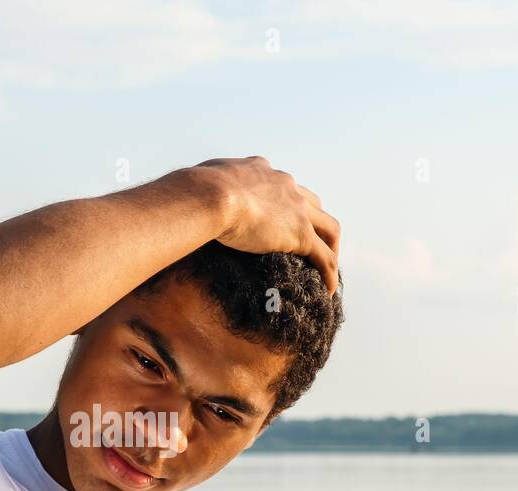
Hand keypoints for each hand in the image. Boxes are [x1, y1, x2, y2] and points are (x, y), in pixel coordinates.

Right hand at [197, 156, 339, 294]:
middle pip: (313, 205)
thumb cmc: (193, 191)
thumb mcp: (199, 182)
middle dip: (315, 225)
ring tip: (326, 272)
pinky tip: (329, 291)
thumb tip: (186, 198)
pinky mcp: (300, 234)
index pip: (283, 186)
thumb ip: (202, 188)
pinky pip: (324, 258)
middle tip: (311, 247)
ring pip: (329, 230)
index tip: (282, 222)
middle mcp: (285, 185)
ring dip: (331, 250)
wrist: (208, 196)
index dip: (286, 205)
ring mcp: (297, 210)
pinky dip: (329, 275)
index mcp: (261, 171)